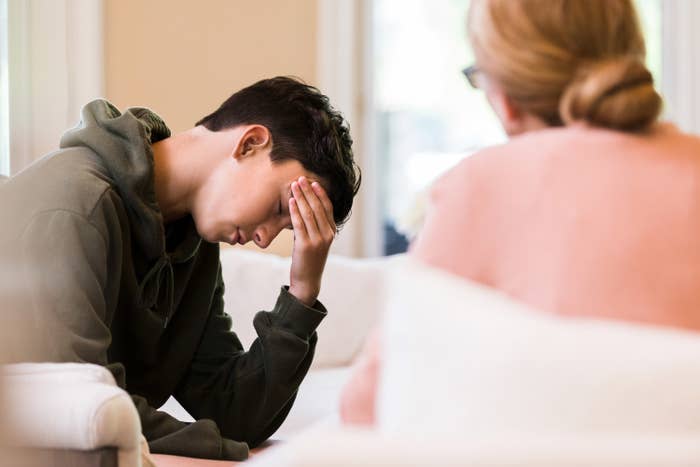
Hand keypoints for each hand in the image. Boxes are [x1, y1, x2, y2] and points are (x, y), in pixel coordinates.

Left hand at [288, 176, 335, 305]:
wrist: (307, 280)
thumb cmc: (309, 259)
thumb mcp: (315, 240)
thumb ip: (312, 225)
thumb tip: (303, 208)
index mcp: (332, 231)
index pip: (327, 207)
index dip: (320, 193)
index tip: (312, 182)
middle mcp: (327, 234)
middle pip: (318, 207)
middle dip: (309, 191)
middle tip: (300, 178)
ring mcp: (318, 240)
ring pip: (309, 213)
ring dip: (301, 197)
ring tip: (294, 185)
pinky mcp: (306, 245)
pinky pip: (300, 224)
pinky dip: (295, 211)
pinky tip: (291, 201)